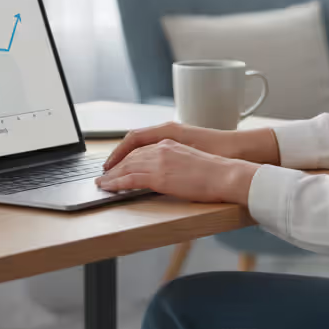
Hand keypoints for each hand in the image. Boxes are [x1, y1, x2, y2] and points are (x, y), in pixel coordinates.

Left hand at [102, 121, 277, 170]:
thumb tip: (170, 171)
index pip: (139, 145)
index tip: (115, 162)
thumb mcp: (192, 158)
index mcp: (169, 140)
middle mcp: (161, 147)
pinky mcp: (158, 176)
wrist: (227, 173)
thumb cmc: (217, 169)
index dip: (124, 154)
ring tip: (101, 183)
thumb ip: (176, 160)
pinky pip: (130, 179)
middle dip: (114, 166)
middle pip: (129, 156)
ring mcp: (159, 160)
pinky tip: (109, 188)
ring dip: (111, 176)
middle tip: (103, 175)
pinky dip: (116, 184)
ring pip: (126, 167)